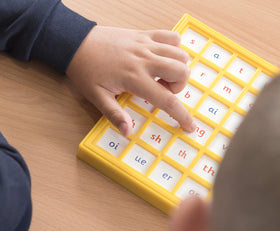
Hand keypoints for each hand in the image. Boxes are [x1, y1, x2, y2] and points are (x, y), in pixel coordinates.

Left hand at [66, 26, 194, 136]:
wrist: (76, 43)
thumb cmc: (86, 70)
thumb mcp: (97, 97)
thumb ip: (114, 114)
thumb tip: (128, 132)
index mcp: (134, 78)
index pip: (167, 100)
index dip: (182, 115)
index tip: (190, 126)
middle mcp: (145, 60)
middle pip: (182, 72)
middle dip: (179, 86)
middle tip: (162, 90)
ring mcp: (146, 45)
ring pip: (180, 54)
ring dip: (177, 68)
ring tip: (160, 75)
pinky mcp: (144, 35)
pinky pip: (171, 36)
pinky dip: (174, 48)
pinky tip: (162, 58)